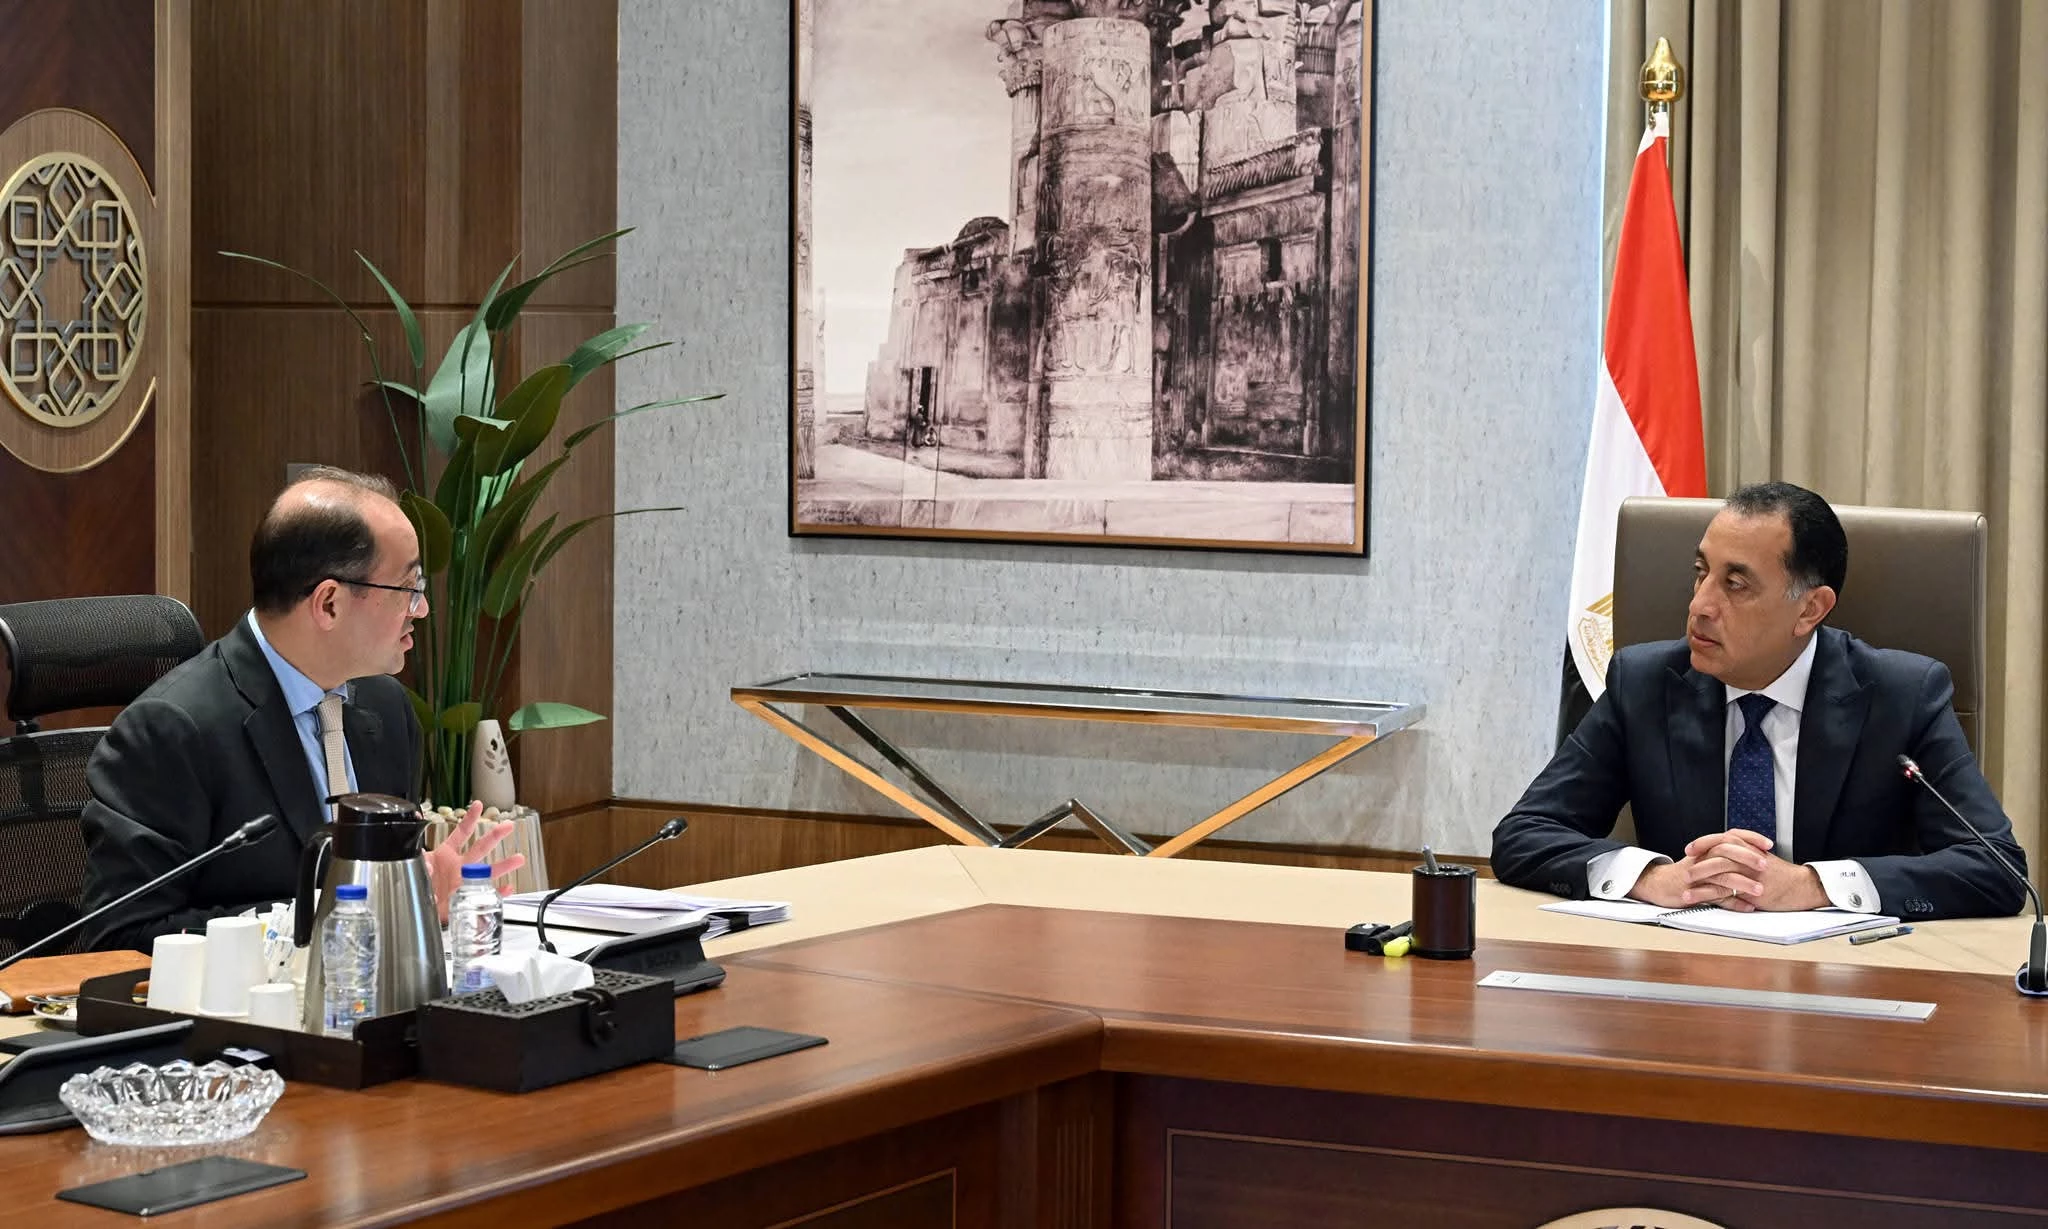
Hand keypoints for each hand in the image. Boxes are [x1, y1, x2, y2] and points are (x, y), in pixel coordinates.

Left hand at [422, 800, 525, 923]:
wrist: (419, 908)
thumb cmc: (418, 886)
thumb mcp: (415, 868)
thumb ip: (421, 864)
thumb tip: (428, 866)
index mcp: (446, 854)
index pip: (461, 833)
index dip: (470, 818)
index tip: (479, 806)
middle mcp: (459, 865)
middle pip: (481, 847)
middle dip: (495, 835)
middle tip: (507, 825)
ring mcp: (466, 881)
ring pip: (489, 871)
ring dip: (504, 864)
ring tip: (519, 858)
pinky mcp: (468, 898)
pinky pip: (487, 895)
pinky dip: (498, 893)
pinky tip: (508, 888)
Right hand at [1627, 830, 1775, 909]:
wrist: (1659, 884)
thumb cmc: (1687, 873)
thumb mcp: (1705, 859)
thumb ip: (1725, 855)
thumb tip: (1752, 852)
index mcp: (1708, 848)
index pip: (1731, 836)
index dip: (1750, 838)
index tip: (1768, 844)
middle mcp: (1703, 858)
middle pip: (1727, 852)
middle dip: (1748, 857)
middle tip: (1766, 864)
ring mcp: (1698, 876)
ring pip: (1724, 876)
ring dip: (1744, 883)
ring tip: (1760, 890)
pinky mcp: (1694, 892)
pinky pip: (1717, 897)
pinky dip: (1734, 903)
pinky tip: (1748, 906)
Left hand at [1680, 830, 1826, 910]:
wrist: (1802, 887)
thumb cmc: (1782, 875)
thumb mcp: (1762, 858)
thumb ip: (1744, 854)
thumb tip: (1724, 853)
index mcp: (1750, 848)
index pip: (1723, 839)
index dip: (1704, 842)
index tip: (1690, 848)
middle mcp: (1749, 858)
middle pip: (1718, 851)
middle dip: (1698, 858)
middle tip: (1683, 864)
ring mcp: (1750, 874)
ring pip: (1719, 870)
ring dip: (1699, 877)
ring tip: (1684, 885)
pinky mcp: (1751, 891)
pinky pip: (1725, 892)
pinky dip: (1708, 895)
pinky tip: (1696, 900)